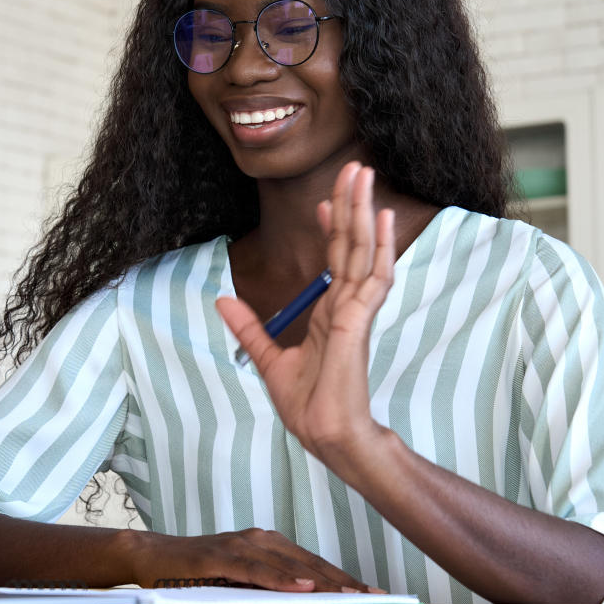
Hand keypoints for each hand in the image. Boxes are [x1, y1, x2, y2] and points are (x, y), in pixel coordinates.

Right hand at [125, 528, 381, 591]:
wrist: (151, 556)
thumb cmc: (196, 571)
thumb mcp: (239, 577)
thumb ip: (267, 581)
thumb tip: (305, 599)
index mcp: (266, 543)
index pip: (312, 562)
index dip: (342, 576)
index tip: (370, 591)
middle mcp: (258, 538)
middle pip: (309, 561)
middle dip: (342, 580)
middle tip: (372, 595)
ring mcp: (240, 545)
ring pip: (289, 564)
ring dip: (322, 580)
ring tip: (349, 594)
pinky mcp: (221, 556)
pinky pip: (256, 570)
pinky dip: (281, 579)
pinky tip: (302, 588)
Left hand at [216, 162, 394, 465]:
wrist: (325, 436)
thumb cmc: (308, 405)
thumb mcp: (268, 360)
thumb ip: (250, 328)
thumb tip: (222, 301)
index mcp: (330, 314)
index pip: (332, 260)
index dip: (329, 228)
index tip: (323, 201)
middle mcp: (346, 306)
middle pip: (350, 245)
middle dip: (350, 205)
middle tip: (353, 167)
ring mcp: (356, 311)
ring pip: (362, 250)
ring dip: (364, 211)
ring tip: (365, 175)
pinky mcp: (359, 322)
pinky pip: (373, 276)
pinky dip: (379, 246)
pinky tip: (381, 218)